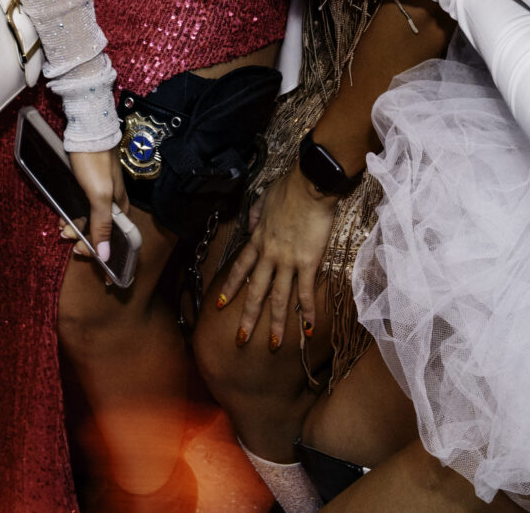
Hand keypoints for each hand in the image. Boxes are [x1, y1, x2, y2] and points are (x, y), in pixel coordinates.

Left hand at [61, 147, 122, 273]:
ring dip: (75, 228)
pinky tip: (62, 217)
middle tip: (69, 240)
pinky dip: (72, 216)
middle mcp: (113, 203)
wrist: (85, 130)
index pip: (117, 240)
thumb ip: (102, 224)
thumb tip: (106, 256)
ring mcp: (99, 194)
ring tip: (62, 228)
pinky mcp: (87, 186)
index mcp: (120, 208)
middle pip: (100, 232)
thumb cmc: (94, 162)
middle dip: (84, 240)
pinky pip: (80, 208)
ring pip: (88, 220)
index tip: (95, 267)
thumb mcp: (99, 196)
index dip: (106, 255)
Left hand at [211, 167, 339, 348]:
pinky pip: (305, 292)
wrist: (309, 185)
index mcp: (258, 240)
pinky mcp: (307, 262)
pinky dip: (306, 313)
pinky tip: (306, 330)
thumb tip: (253, 224)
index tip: (220, 305)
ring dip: (274, 324)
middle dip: (247, 317)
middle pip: (255, 291)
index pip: (239, 269)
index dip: (230, 288)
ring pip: (278, 298)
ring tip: (271, 345)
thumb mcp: (264, 200)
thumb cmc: (289, 189)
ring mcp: (287, 261)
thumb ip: (257, 215)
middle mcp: (268, 255)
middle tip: (239, 339)